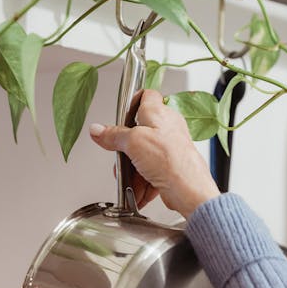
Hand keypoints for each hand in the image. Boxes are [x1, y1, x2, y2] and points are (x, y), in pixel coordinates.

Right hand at [90, 89, 219, 217]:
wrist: (189, 189)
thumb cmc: (171, 159)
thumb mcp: (133, 142)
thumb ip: (113, 135)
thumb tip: (97, 130)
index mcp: (159, 113)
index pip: (147, 96)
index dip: (133, 101)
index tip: (122, 113)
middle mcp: (167, 128)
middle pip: (139, 133)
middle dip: (126, 150)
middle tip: (121, 158)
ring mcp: (170, 148)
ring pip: (144, 156)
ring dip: (133, 172)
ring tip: (129, 183)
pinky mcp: (171, 166)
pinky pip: (152, 172)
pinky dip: (143, 183)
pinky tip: (138, 192)